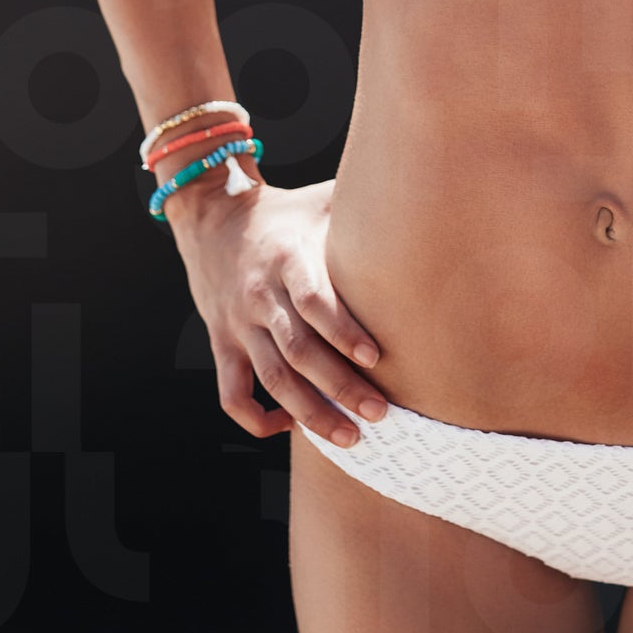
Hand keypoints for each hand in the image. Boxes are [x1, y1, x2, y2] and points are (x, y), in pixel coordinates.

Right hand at [166, 174, 388, 448]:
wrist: (212, 217)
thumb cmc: (286, 213)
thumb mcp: (321, 202)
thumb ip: (364, 205)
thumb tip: (420, 194)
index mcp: (287, 258)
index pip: (313, 300)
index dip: (342, 330)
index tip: (375, 356)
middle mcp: (260, 295)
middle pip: (297, 349)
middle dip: (338, 386)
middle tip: (378, 412)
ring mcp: (237, 324)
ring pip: (271, 378)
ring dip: (309, 413)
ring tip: (349, 437)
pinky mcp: (222, 344)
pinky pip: (232, 392)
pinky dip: (256, 418)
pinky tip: (288, 424)